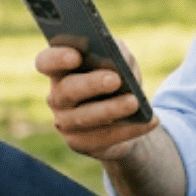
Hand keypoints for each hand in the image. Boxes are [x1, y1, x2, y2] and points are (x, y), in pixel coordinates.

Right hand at [37, 43, 157, 162]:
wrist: (125, 118)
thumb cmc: (118, 80)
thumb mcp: (121, 61)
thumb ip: (117, 53)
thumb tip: (118, 57)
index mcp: (60, 70)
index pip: (46, 61)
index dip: (56, 58)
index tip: (76, 56)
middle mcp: (57, 96)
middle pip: (66, 89)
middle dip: (91, 84)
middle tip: (115, 79)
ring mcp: (65, 122)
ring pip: (84, 116)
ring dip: (111, 109)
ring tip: (134, 102)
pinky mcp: (79, 143)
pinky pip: (103, 138)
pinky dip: (129, 129)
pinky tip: (149, 121)